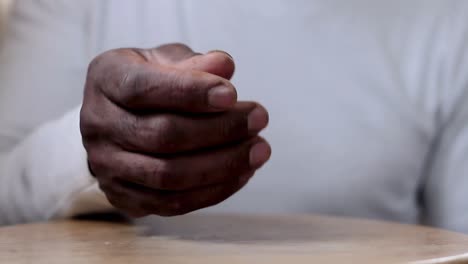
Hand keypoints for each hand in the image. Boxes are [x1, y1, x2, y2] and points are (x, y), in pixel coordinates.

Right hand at [80, 43, 270, 216]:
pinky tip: (243, 173)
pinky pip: (172, 203)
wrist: (122, 117)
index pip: (144, 89)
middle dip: (219, 130)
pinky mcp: (123, 196)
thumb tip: (225, 66)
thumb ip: (194, 62)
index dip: (190, 92)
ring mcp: (106, 165)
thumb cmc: (152, 81)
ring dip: (222, 165)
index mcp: (106, 79)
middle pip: (162, 136)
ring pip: (168, 176)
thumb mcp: (167, 60)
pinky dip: (213, 191)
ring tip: (259, 150)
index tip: (232, 94)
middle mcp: (97, 124)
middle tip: (259, 119)